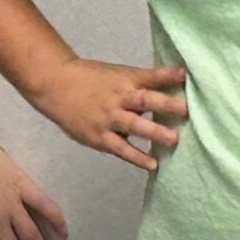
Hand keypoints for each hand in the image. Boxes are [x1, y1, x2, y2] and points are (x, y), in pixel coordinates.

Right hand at [28, 57, 186, 170]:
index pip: (148, 77)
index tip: (183, 76)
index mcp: (125, 80)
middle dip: (165, 105)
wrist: (54, 85)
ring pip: (133, 125)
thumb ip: (145, 81)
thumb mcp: (118, 75)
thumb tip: (178, 80)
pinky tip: (152, 165)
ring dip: (154, 132)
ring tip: (173, 139)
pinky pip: (121, 148)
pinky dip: (136, 157)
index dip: (166, 76)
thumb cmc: (93, 80)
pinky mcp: (100, 136)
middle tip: (185, 110)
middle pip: (143, 100)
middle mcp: (118, 98)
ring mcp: (109, 118)